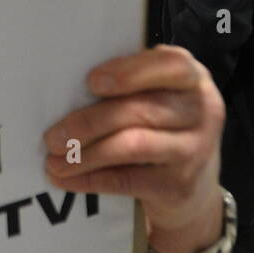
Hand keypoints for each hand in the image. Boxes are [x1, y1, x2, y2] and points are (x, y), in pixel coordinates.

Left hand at [42, 45, 224, 252]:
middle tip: (52, 137)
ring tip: (54, 161)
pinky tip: (65, 179)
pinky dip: (90, 179)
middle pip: (140, 110)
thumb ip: (124, 87)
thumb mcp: (153, 99)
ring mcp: (195, 149)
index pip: (172, 64)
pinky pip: (127, 180)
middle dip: (88, 123)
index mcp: (191, 78)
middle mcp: (201, 110)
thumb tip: (61, 90)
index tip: (91, 82)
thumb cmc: (158, 129)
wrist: (192, 188)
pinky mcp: (179, 184)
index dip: (130, 72)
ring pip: (133, 145)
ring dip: (85, 154)